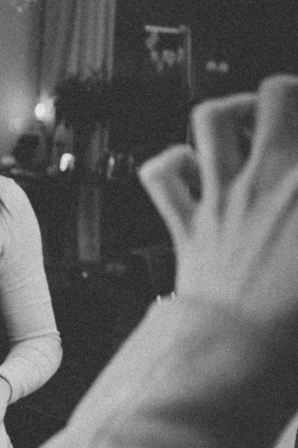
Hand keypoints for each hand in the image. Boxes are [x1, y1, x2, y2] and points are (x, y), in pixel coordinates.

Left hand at [138, 74, 297, 328]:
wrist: (242, 354)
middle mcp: (271, 177)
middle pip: (279, 94)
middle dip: (290, 92)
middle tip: (296, 110)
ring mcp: (223, 196)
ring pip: (212, 118)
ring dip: (230, 111)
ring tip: (246, 122)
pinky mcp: (188, 223)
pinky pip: (162, 174)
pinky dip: (172, 163)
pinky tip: (192, 166)